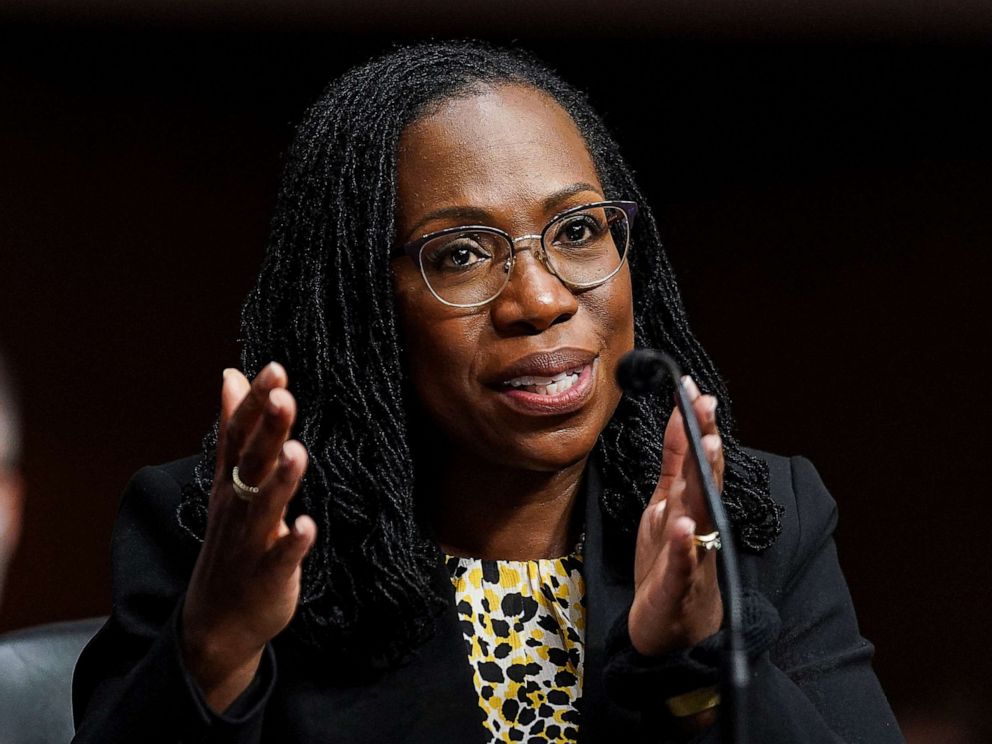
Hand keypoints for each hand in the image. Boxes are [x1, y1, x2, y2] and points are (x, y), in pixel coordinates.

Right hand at [181, 363, 316, 711]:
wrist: (216, 621)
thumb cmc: (231, 541)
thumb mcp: (228, 482)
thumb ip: (235, 428)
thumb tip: (231, 374)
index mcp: (231, 483)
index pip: (239, 435)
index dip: (255, 403)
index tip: (274, 369)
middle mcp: (238, 507)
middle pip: (251, 463)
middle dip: (267, 431)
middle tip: (283, 396)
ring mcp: (251, 543)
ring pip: (265, 507)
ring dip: (281, 480)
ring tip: (297, 451)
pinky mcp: (267, 577)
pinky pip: (280, 559)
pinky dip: (293, 544)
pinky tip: (306, 527)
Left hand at [629, 376, 724, 657]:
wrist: (672, 633)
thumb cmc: (671, 566)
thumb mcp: (666, 507)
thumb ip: (676, 465)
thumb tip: (680, 417)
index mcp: (691, 507)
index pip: (698, 461)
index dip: (697, 426)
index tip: (695, 389)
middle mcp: (698, 527)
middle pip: (705, 481)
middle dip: (707, 445)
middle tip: (707, 410)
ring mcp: (693, 557)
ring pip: (701, 516)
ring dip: (704, 485)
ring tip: (707, 450)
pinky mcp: (678, 587)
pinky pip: (683, 565)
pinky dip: (684, 546)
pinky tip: (683, 527)